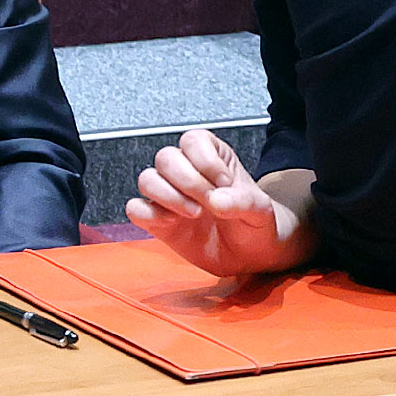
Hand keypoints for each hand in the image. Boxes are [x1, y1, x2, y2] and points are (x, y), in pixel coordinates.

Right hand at [127, 129, 312, 277]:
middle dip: (188, 181)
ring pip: (147, 179)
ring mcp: (169, 195)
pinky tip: (173, 224)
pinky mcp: (157, 220)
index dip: (205, 160)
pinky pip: (136, 209)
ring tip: (195, 214)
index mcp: (212, 156)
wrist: (250, 255)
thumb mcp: (260, 210)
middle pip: (166, 157)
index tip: (225, 183)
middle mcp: (186, 171)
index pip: (193, 141)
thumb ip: (242, 202)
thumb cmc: (255, 224)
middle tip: (209, 203)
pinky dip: (149, 215)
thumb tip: (216, 200)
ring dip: (169, 197)